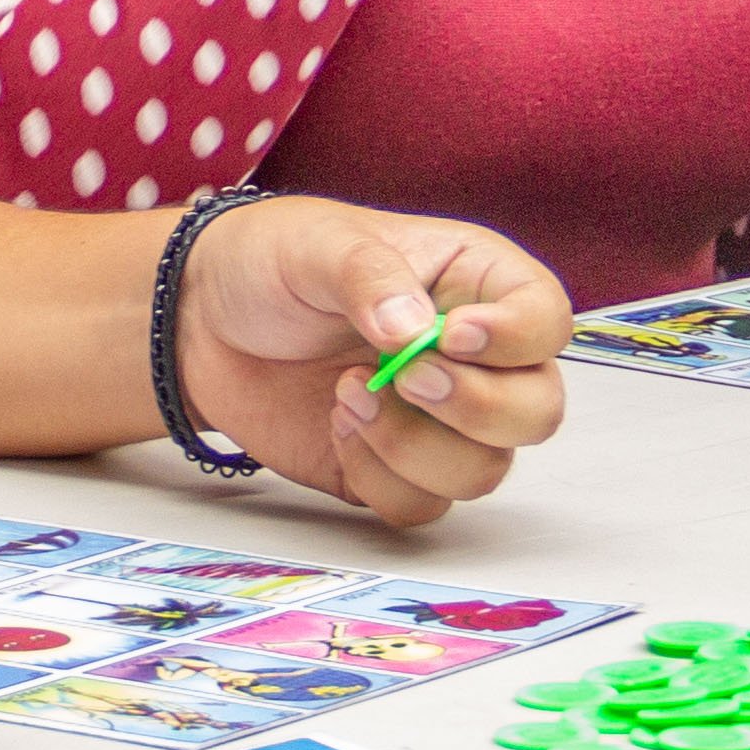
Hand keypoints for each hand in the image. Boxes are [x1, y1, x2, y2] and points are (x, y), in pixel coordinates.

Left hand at [174, 197, 566, 529]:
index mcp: (475, 284)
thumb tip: (415, 331)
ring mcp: (439, 421)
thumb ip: (370, 277)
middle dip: (476, 408)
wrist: (202, 322)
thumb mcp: (319, 243)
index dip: (516, 339)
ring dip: (415, 446)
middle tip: (402, 376)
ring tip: (347, 395)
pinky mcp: (394, 469)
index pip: (547, 321)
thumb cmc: (272, 261)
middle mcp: (474, 359)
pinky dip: (378, 479)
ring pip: (486, 470)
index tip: (449, 336)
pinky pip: (422, 506)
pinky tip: (337, 428)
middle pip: (537, 411)